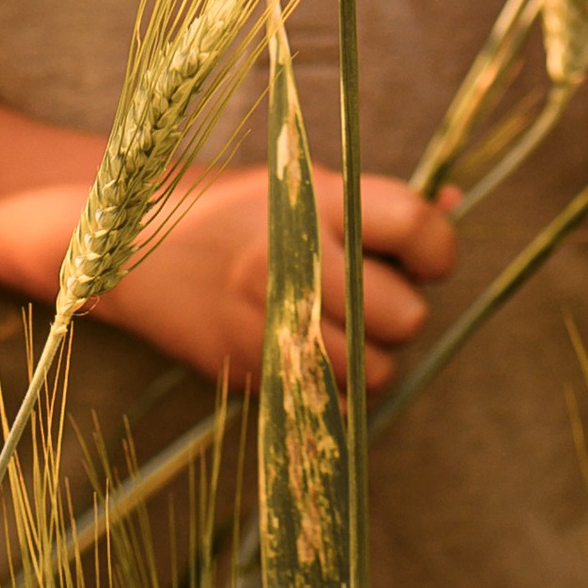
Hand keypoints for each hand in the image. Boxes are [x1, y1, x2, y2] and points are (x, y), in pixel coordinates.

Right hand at [92, 163, 459, 391]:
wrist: (131, 248)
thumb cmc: (233, 212)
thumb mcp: (301, 186)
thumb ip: (377, 202)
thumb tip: (456, 202)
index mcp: (317, 201)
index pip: (420, 230)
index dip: (435, 251)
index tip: (419, 256)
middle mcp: (298, 259)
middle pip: (405, 315)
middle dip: (398, 312)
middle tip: (366, 295)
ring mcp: (272, 321)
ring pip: (375, 371)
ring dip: (368, 357)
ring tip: (332, 325)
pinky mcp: (253, 371)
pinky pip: (331, 401)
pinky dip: (331, 386)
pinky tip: (304, 351)